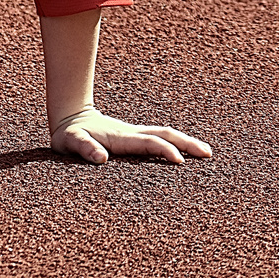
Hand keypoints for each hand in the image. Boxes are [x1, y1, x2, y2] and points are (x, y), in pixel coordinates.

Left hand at [49, 108, 212, 164]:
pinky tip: (183, 152)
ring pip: (164, 135)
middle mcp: (132, 134)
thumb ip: (84, 148)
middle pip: (165, 135)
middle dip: (187, 143)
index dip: (165, 150)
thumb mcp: (71, 141)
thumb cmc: (70, 134)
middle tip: (208, 154)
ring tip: (206, 153)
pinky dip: (175, 143)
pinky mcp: (134, 137)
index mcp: (122, 138)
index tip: (180, 161)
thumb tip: (101, 158)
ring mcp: (135, 134)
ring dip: (185, 142)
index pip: (149, 143)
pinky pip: (159, 139)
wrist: (70, 116)